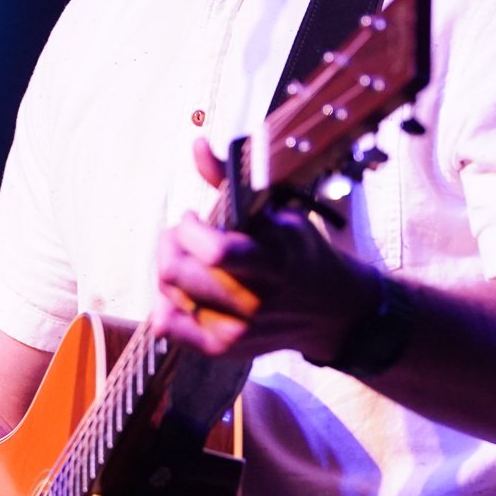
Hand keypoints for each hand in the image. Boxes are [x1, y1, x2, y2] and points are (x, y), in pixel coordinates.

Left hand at [151, 139, 372, 364]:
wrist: (331, 310)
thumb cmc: (299, 253)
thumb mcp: (277, 213)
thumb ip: (231, 182)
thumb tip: (197, 145)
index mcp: (273, 262)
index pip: (215, 252)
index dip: (189, 229)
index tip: (194, 217)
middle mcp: (254, 302)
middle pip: (178, 273)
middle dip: (171, 243)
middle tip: (184, 235)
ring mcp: (237, 331)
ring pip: (169, 295)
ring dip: (169, 269)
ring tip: (188, 259)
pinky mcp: (223, 349)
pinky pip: (170, 327)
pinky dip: (165, 304)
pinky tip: (180, 289)